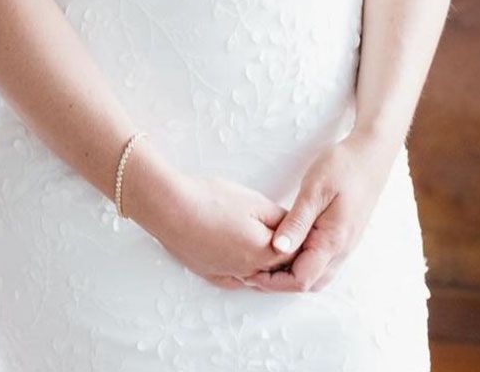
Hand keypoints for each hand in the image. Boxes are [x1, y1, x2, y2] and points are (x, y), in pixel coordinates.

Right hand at [144, 171, 296, 289]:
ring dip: (268, 267)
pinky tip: (245, 259)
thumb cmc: (212, 201)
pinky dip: (247, 272)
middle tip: (293, 240)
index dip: (303, 242)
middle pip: (277, 270)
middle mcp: (248, 271)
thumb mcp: (254, 202)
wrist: (172, 209)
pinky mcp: (210, 274)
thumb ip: (280, 218)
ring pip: (257, 277)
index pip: (295, 255)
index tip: (307, 232)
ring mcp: (227, 275)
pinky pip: (237, 279)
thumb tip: (294, 228)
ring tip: (271, 246)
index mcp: (263, 252)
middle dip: (287, 257)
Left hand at [241, 130, 400, 292]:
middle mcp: (341, 250)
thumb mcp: (314, 189)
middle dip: (280, 282)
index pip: (301, 279)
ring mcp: (345, 245)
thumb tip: (277, 249)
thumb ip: (297, 222)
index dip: (274, 281)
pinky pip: (323, 261)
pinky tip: (288, 247)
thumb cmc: (342, 166)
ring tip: (266, 259)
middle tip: (254, 267)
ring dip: (292, 273)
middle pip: (309, 283)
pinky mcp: (344, 236)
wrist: (371, 154)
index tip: (250, 271)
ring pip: (317, 275)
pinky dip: (303, 263)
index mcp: (332, 241)